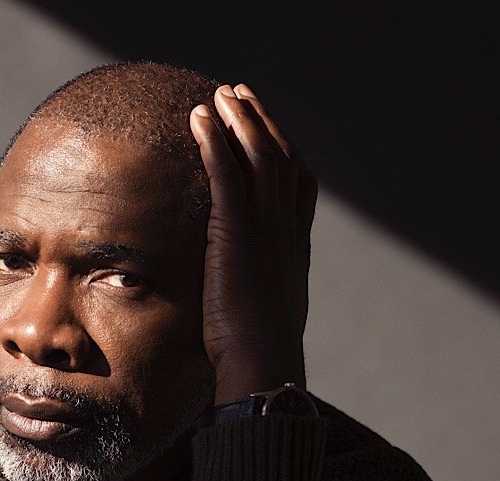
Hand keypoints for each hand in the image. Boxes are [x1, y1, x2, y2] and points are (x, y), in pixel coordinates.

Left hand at [190, 84, 317, 403]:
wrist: (264, 365)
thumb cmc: (260, 358)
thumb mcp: (265, 320)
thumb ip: (258, 301)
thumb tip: (246, 313)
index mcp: (296, 249)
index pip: (299, 186)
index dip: (285, 153)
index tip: (268, 133)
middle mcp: (287, 230)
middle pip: (281, 158)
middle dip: (261, 122)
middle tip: (240, 96)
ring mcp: (266, 229)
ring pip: (257, 156)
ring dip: (238, 120)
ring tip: (220, 95)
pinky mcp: (237, 233)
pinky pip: (226, 173)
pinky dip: (214, 140)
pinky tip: (200, 118)